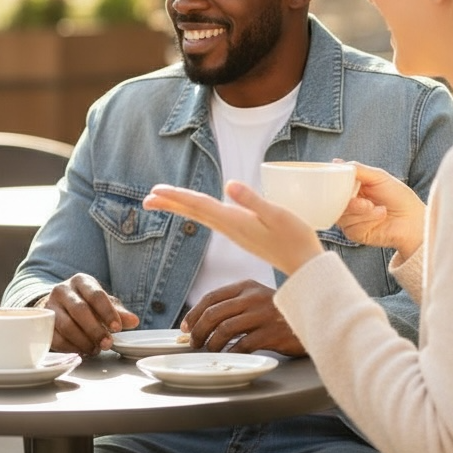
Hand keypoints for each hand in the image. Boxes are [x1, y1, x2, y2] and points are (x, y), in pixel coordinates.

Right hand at [39, 274, 138, 355]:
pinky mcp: (43, 323)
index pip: (96, 295)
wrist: (58, 306)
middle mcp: (63, 290)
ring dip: (83, 341)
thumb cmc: (86, 304)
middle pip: (80, 310)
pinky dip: (70, 347)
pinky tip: (81, 351)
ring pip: (66, 325)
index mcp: (81, 281)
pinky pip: (56, 338)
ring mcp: (50, 306)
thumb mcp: (103, 304)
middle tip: (107, 344)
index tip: (117, 328)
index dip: (107, 312)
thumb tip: (134, 321)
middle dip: (95, 330)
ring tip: (95, 349)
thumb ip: (118, 312)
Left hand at [144, 181, 322, 276]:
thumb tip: (229, 184)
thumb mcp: (277, 215)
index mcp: (235, 221)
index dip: (177, 196)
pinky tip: (196, 209)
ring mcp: (236, 232)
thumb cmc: (296, 239)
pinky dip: (198, 211)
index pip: (199, 205)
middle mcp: (230, 228)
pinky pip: (213, 219)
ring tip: (163, 201)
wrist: (305, 268)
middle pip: (194, 212)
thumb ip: (253, 201)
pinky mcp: (243, 234)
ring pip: (201, 216)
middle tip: (146, 198)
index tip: (155, 191)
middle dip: (170, 203)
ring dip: (181, 207)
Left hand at [183, 280, 305, 355]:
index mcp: (247, 286)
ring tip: (208, 352)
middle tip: (193, 344)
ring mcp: (263, 315)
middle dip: (198, 331)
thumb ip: (235, 305)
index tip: (185, 327)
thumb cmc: (279, 315)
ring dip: (210, 344)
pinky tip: (227, 356)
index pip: (211, 297)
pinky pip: (242, 345)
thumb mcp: (258, 300)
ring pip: (224, 330)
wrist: (314, 320)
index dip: (193, 313)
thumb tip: (201, 322)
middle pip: (213, 314)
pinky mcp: (272, 333)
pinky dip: (230, 353)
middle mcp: (253, 297)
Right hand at [338, 163, 424, 258]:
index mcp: (352, 187)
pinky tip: (380, 217)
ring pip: (341, 215)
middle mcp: (348, 202)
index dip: (334, 184)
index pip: (333, 184)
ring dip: (362, 212)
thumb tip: (336, 162)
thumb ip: (357, 169)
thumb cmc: (399, 197)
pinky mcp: (355, 233)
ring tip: (378, 209)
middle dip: (350, 201)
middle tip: (365, 201)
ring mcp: (350, 219)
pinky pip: (351, 227)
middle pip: (333, 201)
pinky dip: (367, 221)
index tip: (340, 182)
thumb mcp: (378, 177)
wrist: (413, 220)